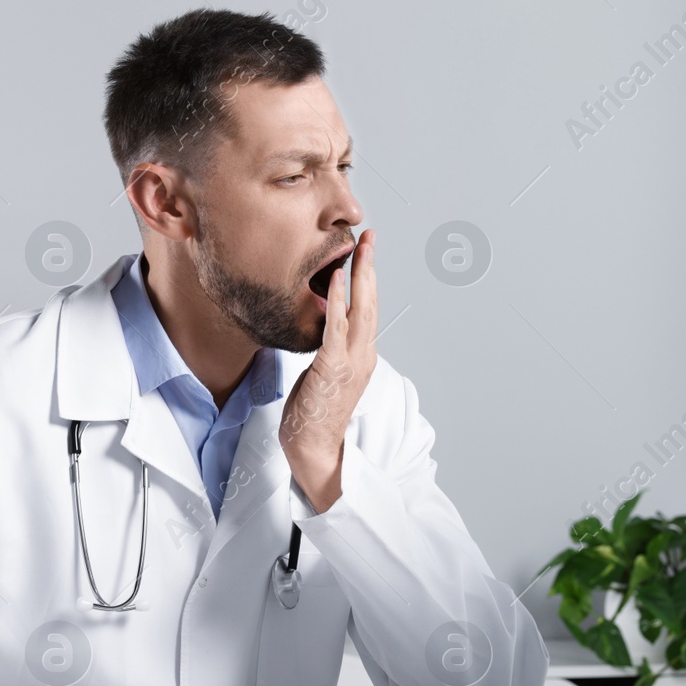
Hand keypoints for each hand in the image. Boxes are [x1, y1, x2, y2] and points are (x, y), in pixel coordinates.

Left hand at [282, 227, 377, 510]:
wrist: (315, 448)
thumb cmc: (314, 415)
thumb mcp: (325, 376)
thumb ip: (329, 352)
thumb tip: (323, 333)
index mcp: (362, 356)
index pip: (368, 310)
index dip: (367, 279)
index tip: (365, 253)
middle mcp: (363, 355)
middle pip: (371, 302)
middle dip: (370, 267)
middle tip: (370, 236)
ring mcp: (351, 362)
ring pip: (361, 310)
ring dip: (361, 276)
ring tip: (359, 247)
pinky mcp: (332, 368)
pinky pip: (336, 328)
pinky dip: (337, 301)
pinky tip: (335, 279)